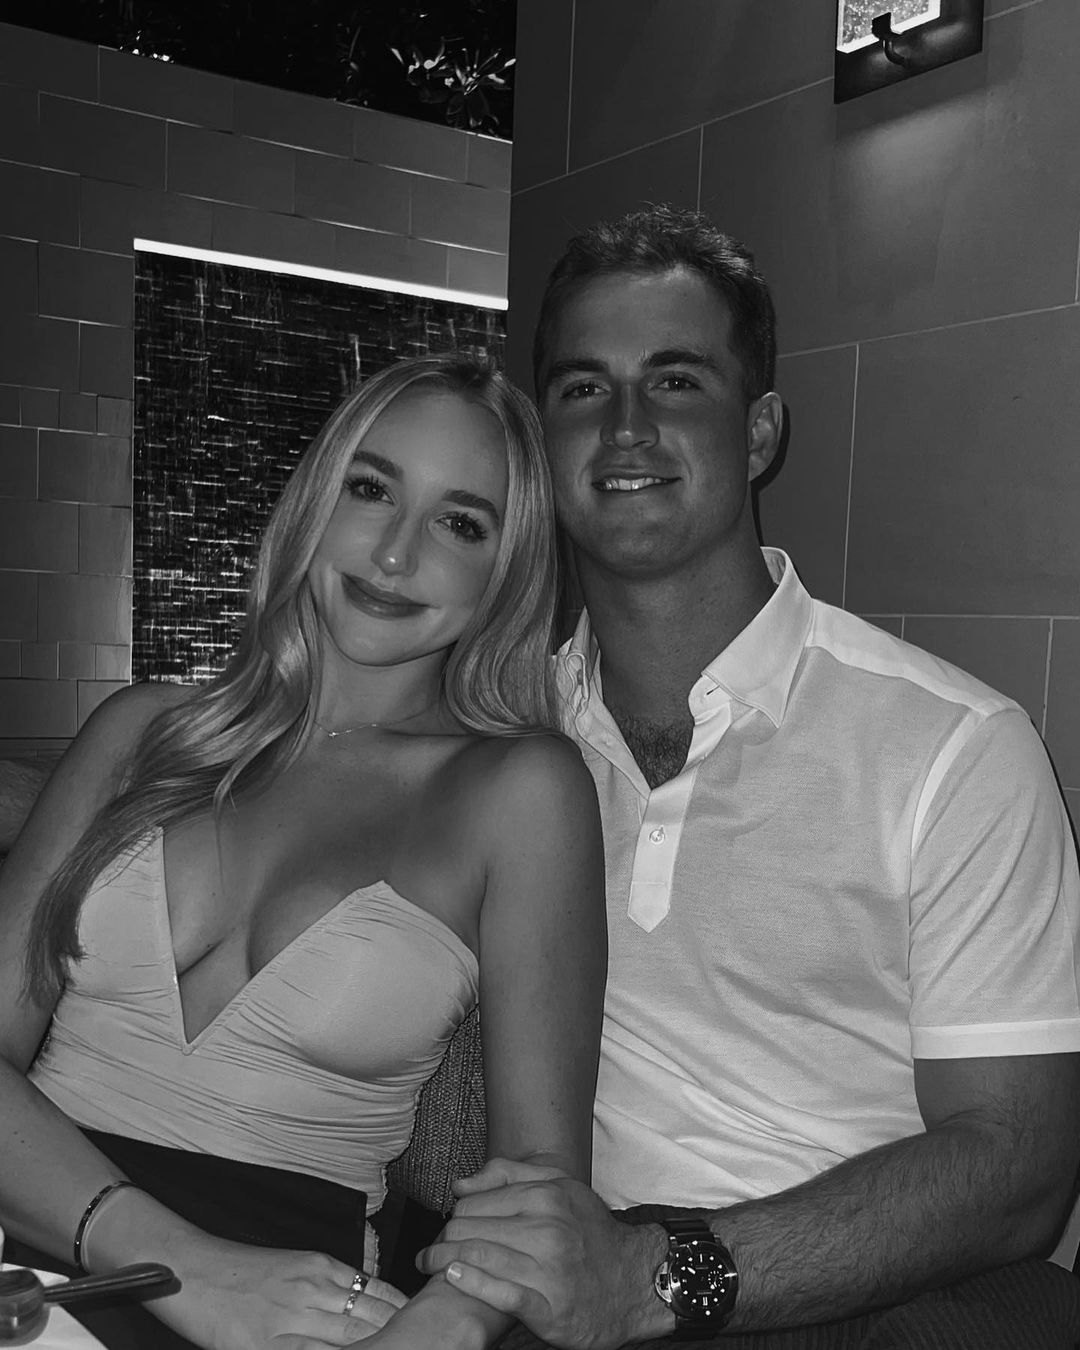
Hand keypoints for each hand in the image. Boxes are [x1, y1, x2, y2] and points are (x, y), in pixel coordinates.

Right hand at [152, 1237, 406, 1349]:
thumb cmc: (242, 1269)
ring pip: (347, 1341)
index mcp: (322, 1267)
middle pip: (370, 1321)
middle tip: (428, 1343)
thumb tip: (367, 1303)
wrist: (192, 1269)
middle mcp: (313, 1290)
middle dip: (400, 1337)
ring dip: (376, 1348)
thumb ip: (331, 1283)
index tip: (427, 1327)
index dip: (404, 1315)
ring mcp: (290, 1319)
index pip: (378, 1294)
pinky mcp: (266, 1344)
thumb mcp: (295, 1265)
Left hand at [418, 1158, 673, 1349]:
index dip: (455, 1214)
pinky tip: (453, 1277)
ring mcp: (550, 1270)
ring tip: (428, 1263)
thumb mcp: (562, 1188)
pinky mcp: (550, 1309)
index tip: (448, 1225)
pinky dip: (472, 1283)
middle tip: (432, 1248)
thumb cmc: (592, 1235)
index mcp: (548, 1197)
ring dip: (443, 1260)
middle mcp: (549, 1230)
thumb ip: (511, 1176)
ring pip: (480, 1257)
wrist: (637, 1283)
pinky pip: (500, 1293)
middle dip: (444, 1238)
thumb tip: (461, 1183)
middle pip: (472, 1229)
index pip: (476, 1202)